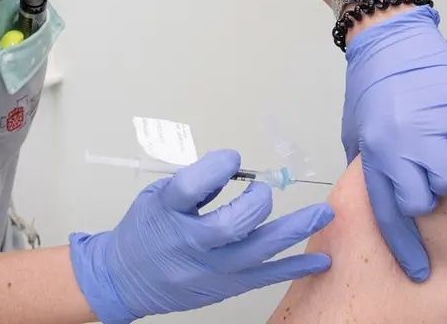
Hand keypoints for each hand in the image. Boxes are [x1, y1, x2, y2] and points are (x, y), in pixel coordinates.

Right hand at [69, 150, 334, 322]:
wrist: (124, 280)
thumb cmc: (144, 232)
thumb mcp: (156, 197)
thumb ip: (195, 183)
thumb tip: (237, 169)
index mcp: (166, 213)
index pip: (190, 188)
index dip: (216, 168)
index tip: (233, 158)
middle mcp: (188, 243)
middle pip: (231, 225)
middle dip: (257, 203)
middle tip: (263, 191)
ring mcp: (209, 270)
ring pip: (257, 252)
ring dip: (294, 230)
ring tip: (323, 213)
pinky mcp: (224, 287)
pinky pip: (265, 278)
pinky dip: (295, 268)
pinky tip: (321, 260)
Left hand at [341, 6, 446, 281]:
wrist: (390, 40)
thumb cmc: (372, 86)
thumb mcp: (358, 133)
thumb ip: (372, 167)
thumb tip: (387, 201)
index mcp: (373, 155)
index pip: (391, 215)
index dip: (406, 248)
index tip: (419, 271)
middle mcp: (401, 147)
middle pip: (423, 203)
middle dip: (428, 197)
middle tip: (429, 176)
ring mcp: (432, 130)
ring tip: (446, 153)